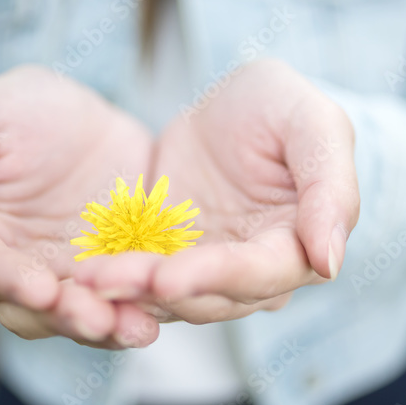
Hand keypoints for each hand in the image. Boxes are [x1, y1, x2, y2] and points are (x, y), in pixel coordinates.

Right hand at [0, 65, 158, 347]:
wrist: (91, 112)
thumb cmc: (20, 109)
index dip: (6, 281)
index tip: (41, 288)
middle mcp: (15, 270)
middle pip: (29, 309)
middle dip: (64, 316)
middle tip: (96, 318)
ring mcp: (66, 278)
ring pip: (77, 317)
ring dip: (104, 327)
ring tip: (135, 327)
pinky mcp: (112, 277)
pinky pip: (121, 304)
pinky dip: (137, 314)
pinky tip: (156, 319)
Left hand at [74, 58, 359, 323]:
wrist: (231, 108)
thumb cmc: (281, 107)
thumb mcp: (312, 122)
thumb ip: (330, 187)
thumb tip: (329, 262)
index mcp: (297, 246)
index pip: (260, 274)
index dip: (216, 276)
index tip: (167, 276)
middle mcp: (252, 275)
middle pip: (205, 296)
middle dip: (153, 289)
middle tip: (101, 280)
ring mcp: (205, 273)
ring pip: (166, 296)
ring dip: (124, 290)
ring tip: (81, 278)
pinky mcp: (164, 263)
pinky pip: (135, 280)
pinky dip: (110, 279)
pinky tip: (75, 273)